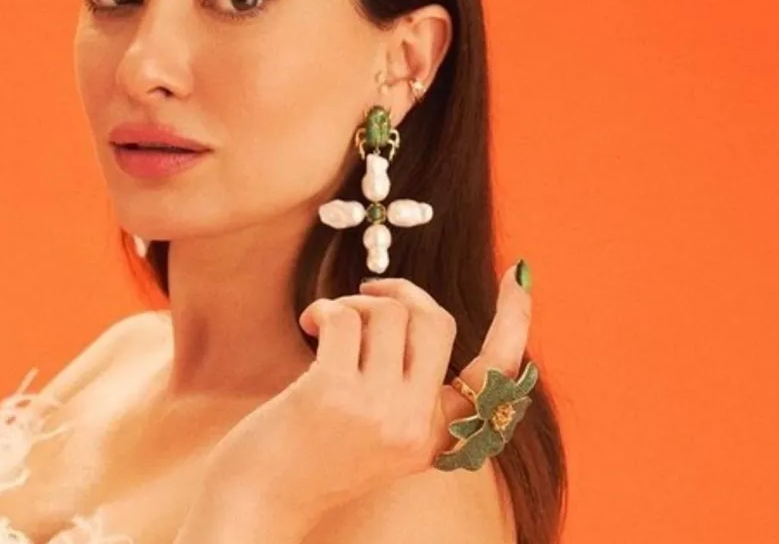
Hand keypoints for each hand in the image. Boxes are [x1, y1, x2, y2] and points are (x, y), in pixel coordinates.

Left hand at [199, 261, 533, 527]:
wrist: (259, 501)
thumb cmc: (311, 458)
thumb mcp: (378, 436)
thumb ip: (405, 391)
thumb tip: (408, 310)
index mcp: (433, 437)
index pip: (495, 375)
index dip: (514, 320)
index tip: (519, 276)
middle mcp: (413, 425)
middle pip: (436, 322)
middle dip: (402, 293)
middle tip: (367, 292)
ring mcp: (376, 410)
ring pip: (388, 313)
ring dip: (352, 303)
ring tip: (326, 323)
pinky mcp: (333, 394)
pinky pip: (345, 318)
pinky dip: (325, 310)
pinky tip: (308, 326)